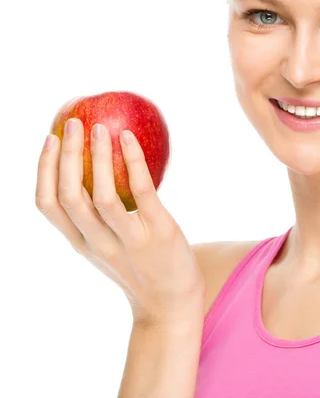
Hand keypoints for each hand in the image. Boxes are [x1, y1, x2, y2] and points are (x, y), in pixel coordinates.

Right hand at [35, 118, 205, 327]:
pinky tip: (129, 138)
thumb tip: (94, 168)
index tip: (48, 139)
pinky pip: (141, 191)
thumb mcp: (107, 246)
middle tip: (72, 122)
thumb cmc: (140, 266)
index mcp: (81, 244)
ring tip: (100, 128)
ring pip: (102, 195)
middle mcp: (99, 243)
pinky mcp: (159, 231)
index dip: (42, 170)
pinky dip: (133, 162)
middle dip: (64, 156)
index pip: (47, 206)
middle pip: (69, 196)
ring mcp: (129, 239)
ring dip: (97, 158)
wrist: (172, 302)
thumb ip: (96, 218)